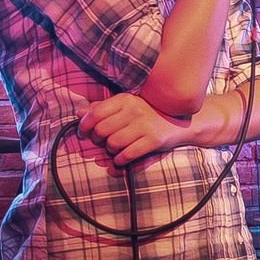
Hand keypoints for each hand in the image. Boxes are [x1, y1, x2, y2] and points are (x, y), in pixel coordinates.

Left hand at [78, 93, 193, 165]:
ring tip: (116, 148)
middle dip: (98, 139)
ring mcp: (145, 126)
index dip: (84, 125)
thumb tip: (79, 111)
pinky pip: (127, 155)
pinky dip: (120, 160)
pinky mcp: (153, 141)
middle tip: (102, 141)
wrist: (180, 123)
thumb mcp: (127, 106)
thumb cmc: (148, 114)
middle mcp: (135, 110)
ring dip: (110, 150)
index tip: (83, 132)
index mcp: (126, 99)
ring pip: (113, 144)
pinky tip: (122, 158)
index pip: (96, 113)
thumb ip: (103, 108)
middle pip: (102, 130)